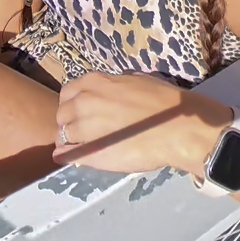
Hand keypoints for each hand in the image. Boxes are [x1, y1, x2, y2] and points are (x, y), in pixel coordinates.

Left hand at [53, 72, 231, 177]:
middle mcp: (83, 103)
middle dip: (71, 122)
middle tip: (87, 131)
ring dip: (72, 140)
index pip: (68, 93)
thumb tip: (106, 94)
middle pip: (62, 115)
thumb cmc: (163, 102)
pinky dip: (68, 156)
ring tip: (88, 145)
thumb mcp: (135, 82)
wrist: (177, 128)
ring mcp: (83, 128)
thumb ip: (112, 88)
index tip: (84, 112)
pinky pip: (66, 155)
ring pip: (63, 135)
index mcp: (94, 83)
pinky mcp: (89, 153)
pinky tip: (76, 158)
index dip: (74, 104)